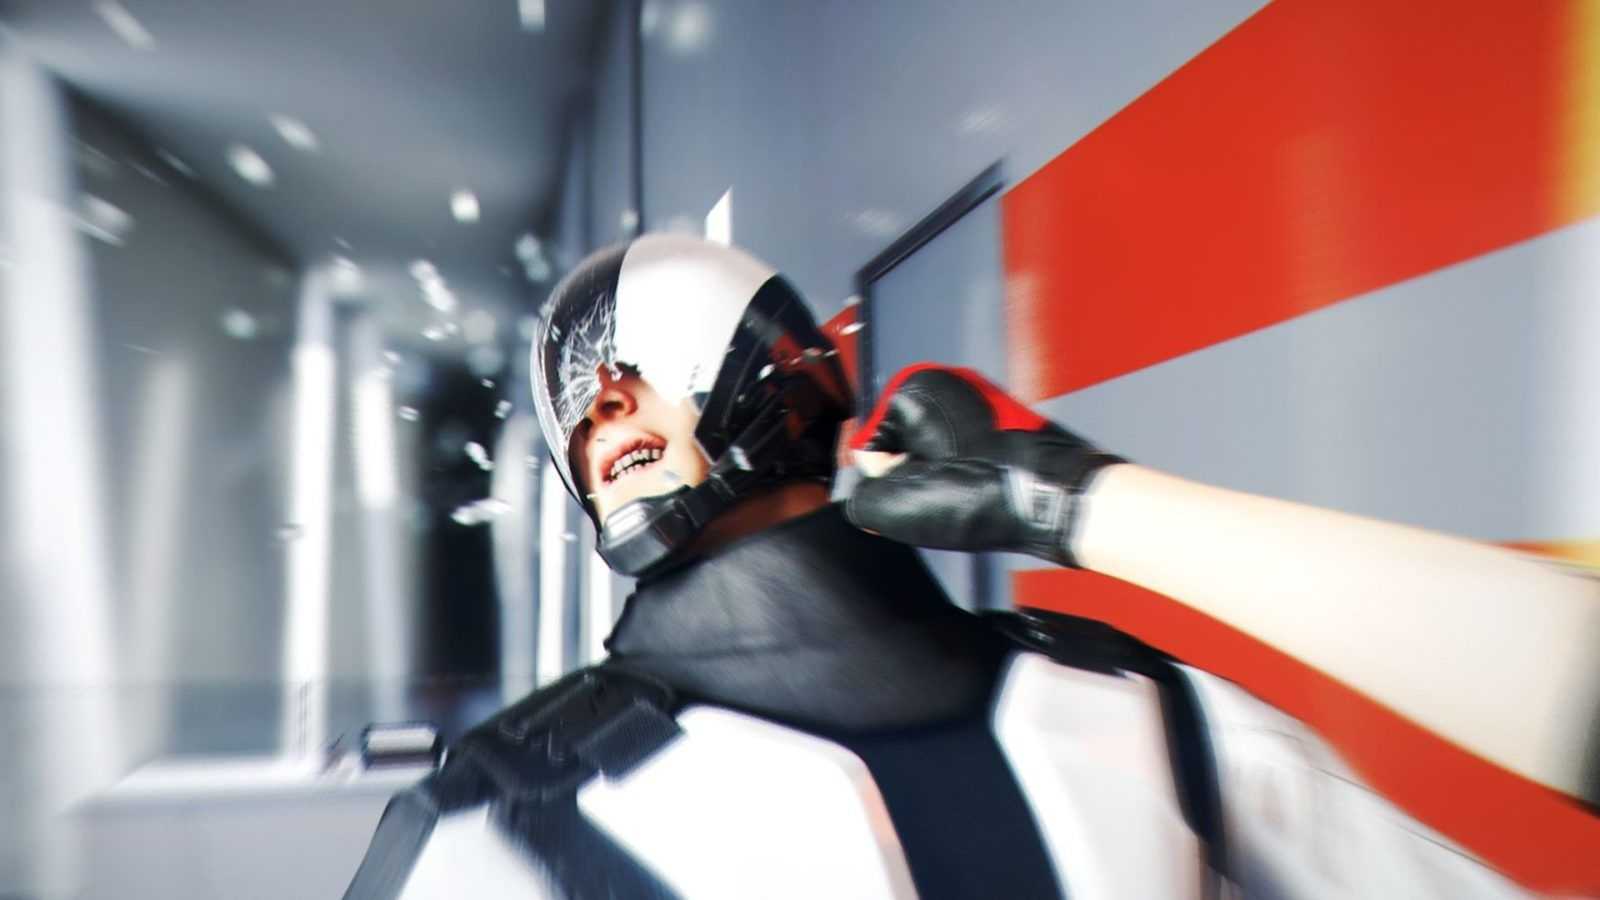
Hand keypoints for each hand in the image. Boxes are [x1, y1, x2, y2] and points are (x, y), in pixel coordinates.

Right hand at [844, 365, 1123, 566]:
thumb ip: (862, 497)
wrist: (1056, 499)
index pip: (867, 446)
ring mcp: (980, 404)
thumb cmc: (982, 494)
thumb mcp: (894, 504)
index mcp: (917, 386)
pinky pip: (964, 459)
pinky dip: (966, 480)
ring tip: (966, 497)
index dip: (885, 480)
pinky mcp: (1004, 428)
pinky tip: (982, 494)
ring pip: (933, 457)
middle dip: (912, 477)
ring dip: (940, 483)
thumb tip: (881, 491)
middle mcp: (950, 383)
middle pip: (901, 448)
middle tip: (941, 497)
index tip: (916, 492)